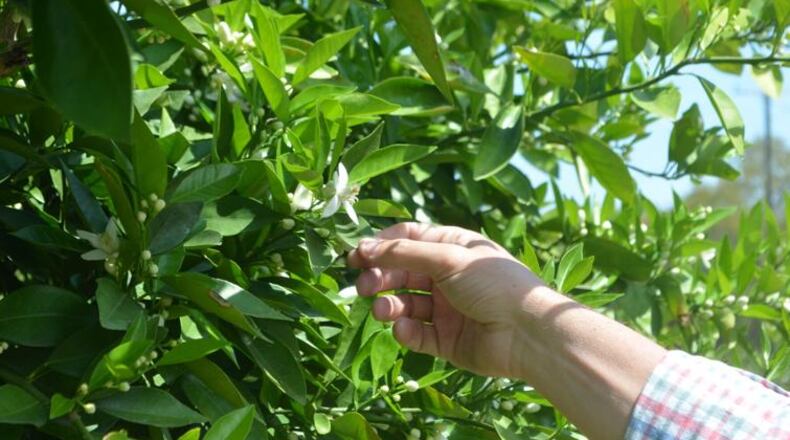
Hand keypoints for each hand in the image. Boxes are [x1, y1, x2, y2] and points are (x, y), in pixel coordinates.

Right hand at [348, 222, 547, 376]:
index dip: (380, 246)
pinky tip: (403, 329)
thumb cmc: (493, 284)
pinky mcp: (446, 340)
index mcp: (452, 248)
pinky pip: (416, 334)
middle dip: (380, 277)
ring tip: (382, 310)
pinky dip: (405, 331)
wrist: (527, 333)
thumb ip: (403, 253)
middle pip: (401, 273)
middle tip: (364, 286)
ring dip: (389, 305)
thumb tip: (363, 247)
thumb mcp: (448, 258)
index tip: (355, 256)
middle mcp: (447, 276)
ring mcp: (446, 309)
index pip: (408, 239)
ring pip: (405, 304)